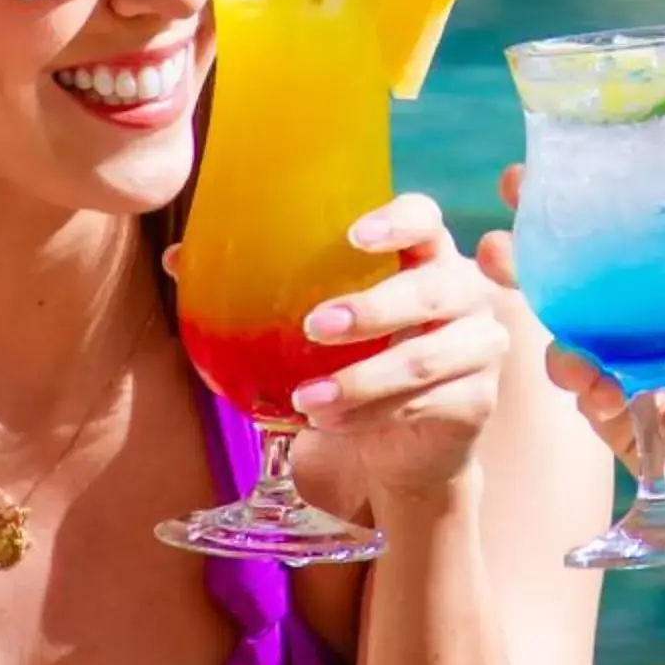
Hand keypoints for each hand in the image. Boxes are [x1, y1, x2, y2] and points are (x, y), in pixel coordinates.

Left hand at [288, 192, 511, 497]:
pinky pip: (424, 403)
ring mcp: (480, 346)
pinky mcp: (476, 400)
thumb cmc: (355, 361)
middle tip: (315, 326)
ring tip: (308, 397)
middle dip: (375, 308)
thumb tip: (184, 261)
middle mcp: (465, 292)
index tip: (354, 236)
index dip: (398, 221)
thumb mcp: (326, 320)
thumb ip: (277, 288)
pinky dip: (371, 414)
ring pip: (426, 357)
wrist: (395, 445)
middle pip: (434, 288)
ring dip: (362, 378)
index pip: (425, 219)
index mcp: (427, 254)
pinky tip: (330, 421)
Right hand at [479, 166, 664, 529]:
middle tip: (495, 249)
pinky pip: (591, 403)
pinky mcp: (624, 421)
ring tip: (572, 359)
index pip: (615, 228)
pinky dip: (590, 398)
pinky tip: (606, 399)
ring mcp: (629, 370)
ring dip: (558, 347)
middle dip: (523, 262)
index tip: (525, 175)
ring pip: (569, 346)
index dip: (568, 200)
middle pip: (569, 282)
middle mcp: (644, 320)